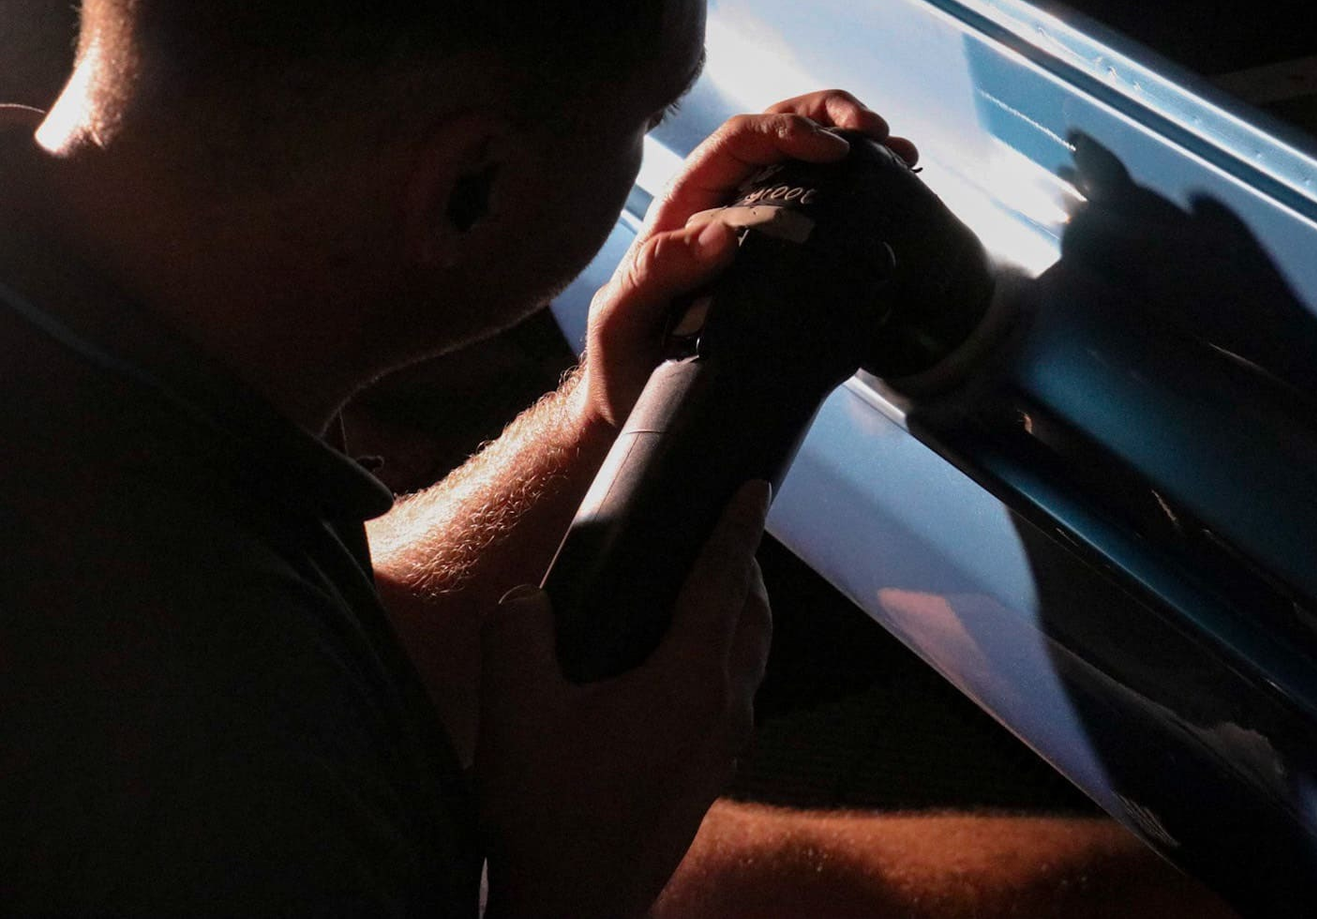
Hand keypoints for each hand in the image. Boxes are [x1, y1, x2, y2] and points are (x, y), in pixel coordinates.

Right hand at [474, 480, 773, 918]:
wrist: (573, 910)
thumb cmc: (550, 818)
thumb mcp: (515, 712)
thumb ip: (516, 634)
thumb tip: (523, 598)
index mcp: (691, 682)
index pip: (725, 582)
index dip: (738, 528)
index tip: (755, 487)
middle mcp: (723, 710)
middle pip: (752, 616)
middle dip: (745, 566)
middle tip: (727, 529)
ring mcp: (723, 747)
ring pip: (749, 657)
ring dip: (739, 612)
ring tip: (710, 585)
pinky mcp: (709, 774)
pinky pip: (734, 691)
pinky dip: (724, 653)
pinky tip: (682, 661)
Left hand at [571, 90, 916, 434]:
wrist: (641, 403)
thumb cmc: (625, 361)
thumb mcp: (621, 320)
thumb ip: (653, 273)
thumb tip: (719, 234)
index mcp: (688, 204)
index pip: (739, 139)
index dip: (790, 131)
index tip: (836, 151)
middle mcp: (724, 203)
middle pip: (778, 129)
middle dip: (831, 116)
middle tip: (879, 134)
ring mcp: (758, 228)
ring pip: (808, 161)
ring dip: (857, 146)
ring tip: (904, 154)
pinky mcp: (786, 260)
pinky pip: (826, 209)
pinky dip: (863, 190)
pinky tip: (898, 194)